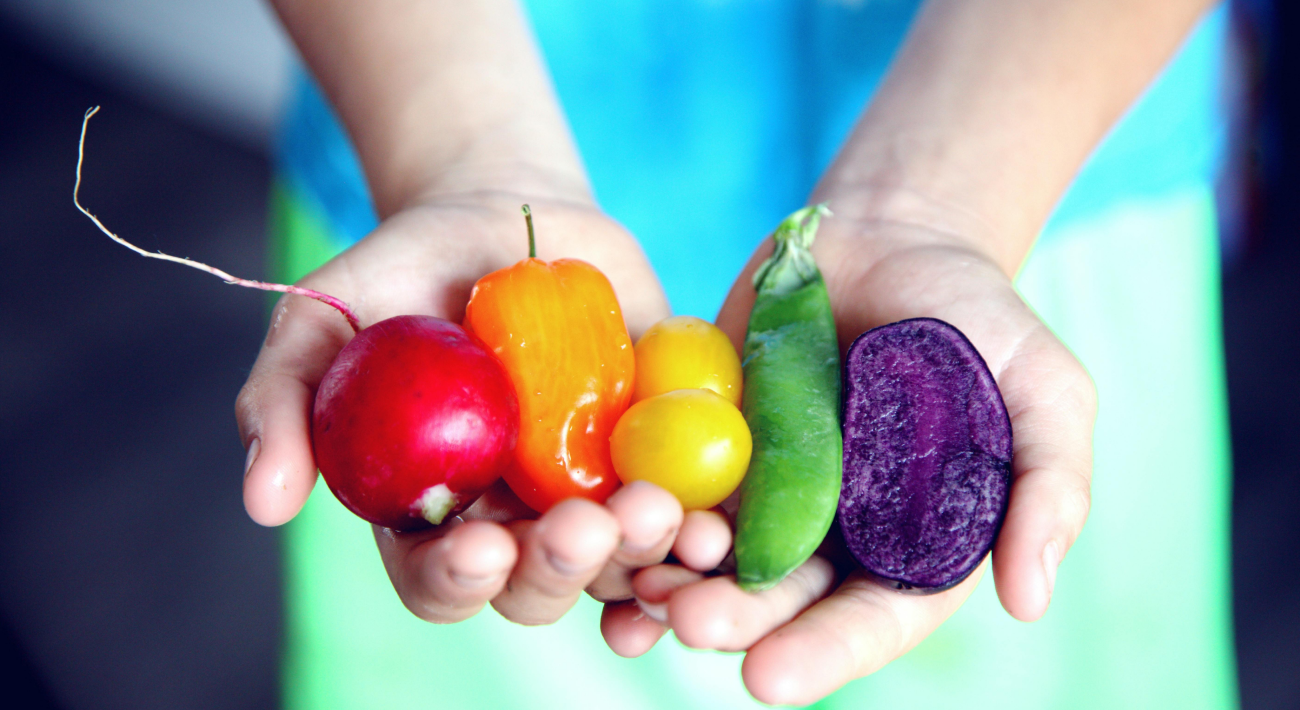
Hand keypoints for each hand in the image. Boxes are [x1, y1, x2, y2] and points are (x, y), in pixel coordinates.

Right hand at [235, 191, 684, 624]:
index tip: (483, 544)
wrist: (509, 214)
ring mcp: (590, 491)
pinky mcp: (657, 455)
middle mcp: (514, 519)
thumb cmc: (405, 269)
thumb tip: (264, 504)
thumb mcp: (325, 316)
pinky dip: (703, 532)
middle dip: (562, 568)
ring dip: (643, 555)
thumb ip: (285, 399)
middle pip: (538, 587)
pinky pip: (687, 513)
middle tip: (585, 525)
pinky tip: (716, 530)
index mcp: (431, 510)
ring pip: (620, 563)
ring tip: (660, 512)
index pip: (438, 578)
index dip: (458, 580)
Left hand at [602, 206, 1096, 704]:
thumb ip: (1048, 485)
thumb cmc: (979, 319)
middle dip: (733, 619)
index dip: (822, 653)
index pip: (868, 619)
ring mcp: (762, 486)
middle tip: (689, 623)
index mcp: (908, 544)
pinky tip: (601, 528)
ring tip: (638, 588)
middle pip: (777, 598)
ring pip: (711, 555)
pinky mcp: (708, 438)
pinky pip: (668, 486)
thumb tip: (1029, 599)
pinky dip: (636, 513)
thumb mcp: (1043, 389)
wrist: (893, 238)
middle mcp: (829, 532)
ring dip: (672, 579)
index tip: (769, 679)